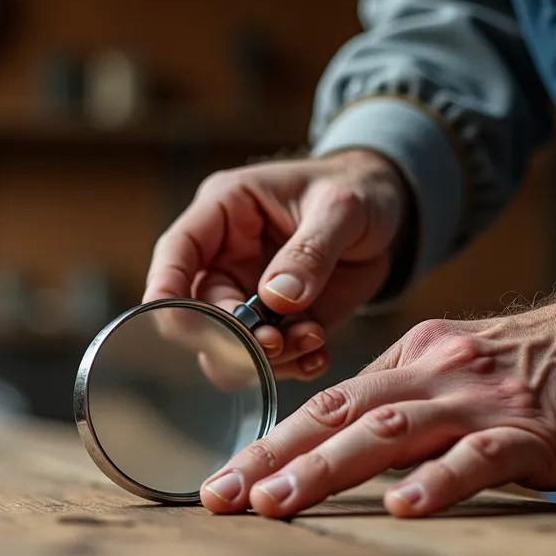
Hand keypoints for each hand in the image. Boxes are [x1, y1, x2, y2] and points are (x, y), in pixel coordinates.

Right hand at [144, 149, 410, 380]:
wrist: (389, 212)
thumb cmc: (357, 189)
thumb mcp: (341, 208)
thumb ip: (310, 251)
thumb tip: (276, 299)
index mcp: (224, 212)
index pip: (176, 253)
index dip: (166, 290)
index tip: (177, 325)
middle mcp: (225, 258)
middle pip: (198, 314)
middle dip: (233, 338)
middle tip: (276, 342)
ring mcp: (248, 295)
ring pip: (229, 348)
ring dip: (267, 358)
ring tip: (312, 339)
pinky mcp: (277, 323)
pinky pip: (269, 361)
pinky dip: (293, 366)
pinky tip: (319, 353)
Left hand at [199, 275, 555, 517]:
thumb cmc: (540, 364)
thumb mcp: (456, 368)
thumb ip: (403, 399)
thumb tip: (346, 441)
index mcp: (411, 360)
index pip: (325, 402)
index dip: (268, 441)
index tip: (222, 478)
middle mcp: (434, 374)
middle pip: (337, 413)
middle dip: (272, 456)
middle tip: (220, 494)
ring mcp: (481, 400)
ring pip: (389, 432)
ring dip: (326, 468)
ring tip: (277, 503)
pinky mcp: (533, 430)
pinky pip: (479, 456)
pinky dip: (438, 480)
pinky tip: (403, 506)